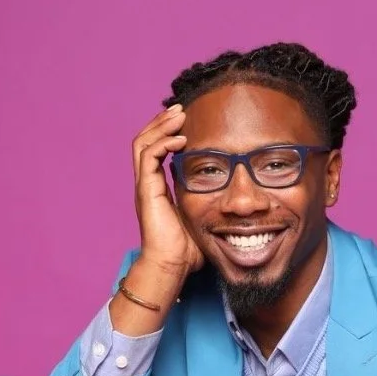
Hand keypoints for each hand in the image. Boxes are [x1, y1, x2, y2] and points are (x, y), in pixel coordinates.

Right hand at [131, 104, 203, 285]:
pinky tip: (181, 139)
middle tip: (180, 108)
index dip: (167, 132)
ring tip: (179, 114)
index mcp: (156, 188)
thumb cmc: (187, 251)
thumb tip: (232, 199)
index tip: (186, 120)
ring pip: (143, 142)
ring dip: (160, 125)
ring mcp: (144, 186)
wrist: (171, 267)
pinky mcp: (146, 191)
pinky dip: (163, 143)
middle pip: (145, 139)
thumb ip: (209, 205)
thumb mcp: (202, 219)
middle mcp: (146, 184)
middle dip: (162, 121)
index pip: (155, 150)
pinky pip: (148, 156)